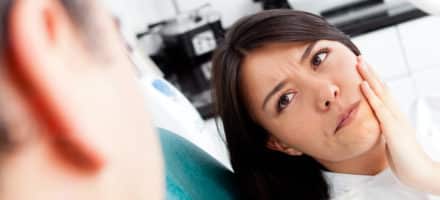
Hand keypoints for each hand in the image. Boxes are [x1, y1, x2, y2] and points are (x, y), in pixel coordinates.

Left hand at [356, 56, 431, 187]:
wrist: (418, 173)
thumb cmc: (404, 158)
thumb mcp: (390, 139)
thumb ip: (384, 129)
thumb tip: (375, 124)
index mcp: (394, 116)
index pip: (383, 94)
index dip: (373, 80)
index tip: (363, 68)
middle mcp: (396, 113)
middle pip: (382, 88)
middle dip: (370, 72)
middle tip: (359, 58)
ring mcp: (395, 119)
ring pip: (380, 93)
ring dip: (369, 76)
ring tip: (359, 63)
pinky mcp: (392, 128)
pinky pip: (379, 108)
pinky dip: (370, 95)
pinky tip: (363, 85)